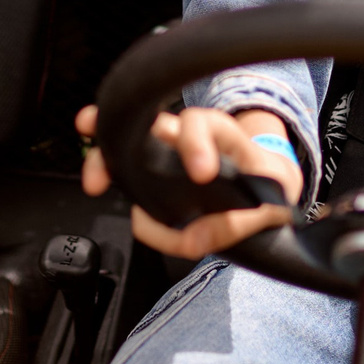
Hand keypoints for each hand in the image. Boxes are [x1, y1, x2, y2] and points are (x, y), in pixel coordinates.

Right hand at [76, 102, 300, 258]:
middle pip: (151, 123)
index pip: (204, 124)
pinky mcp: (156, 172)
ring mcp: (167, 151)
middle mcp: (188, 135)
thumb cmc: (265, 185)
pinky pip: (127, 167)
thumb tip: (192, 240)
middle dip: (130, 134)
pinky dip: (107, 171)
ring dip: (105, 154)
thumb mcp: (268, 204)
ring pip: (130, 141)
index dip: (196, 143)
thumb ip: (235, 223)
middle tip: (117, 161)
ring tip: (94, 180)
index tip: (200, 173)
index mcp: (221, 134)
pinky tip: (97, 184)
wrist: (268, 182)